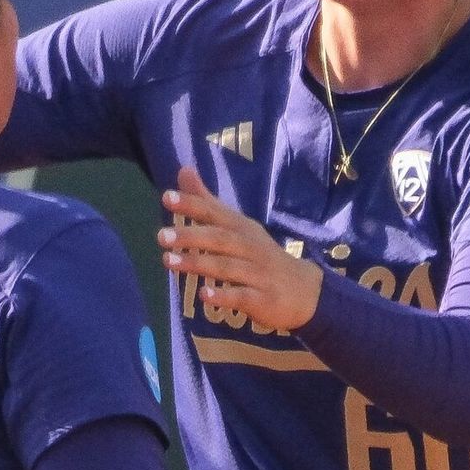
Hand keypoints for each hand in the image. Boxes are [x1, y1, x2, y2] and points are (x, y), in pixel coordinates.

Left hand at [159, 167, 321, 332]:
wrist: (307, 292)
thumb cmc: (262, 257)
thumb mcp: (240, 228)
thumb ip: (208, 203)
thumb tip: (183, 171)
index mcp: (242, 229)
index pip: (216, 213)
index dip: (193, 204)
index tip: (167, 197)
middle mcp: (251, 247)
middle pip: (220, 239)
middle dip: (191, 236)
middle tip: (161, 236)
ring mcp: (258, 274)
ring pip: (227, 266)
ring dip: (198, 263)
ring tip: (168, 261)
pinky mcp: (263, 299)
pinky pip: (242, 296)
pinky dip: (223, 295)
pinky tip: (203, 294)